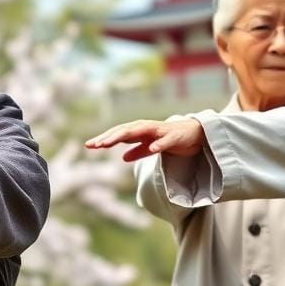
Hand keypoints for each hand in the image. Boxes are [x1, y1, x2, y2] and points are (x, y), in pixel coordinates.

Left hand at [85, 118, 203, 161]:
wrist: (195, 134)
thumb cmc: (170, 138)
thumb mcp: (150, 146)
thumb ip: (137, 151)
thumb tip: (122, 158)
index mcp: (140, 131)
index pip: (118, 134)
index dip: (104, 139)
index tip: (89, 146)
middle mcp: (146, 127)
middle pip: (123, 131)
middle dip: (108, 137)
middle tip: (94, 145)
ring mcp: (159, 131)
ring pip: (138, 132)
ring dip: (122, 136)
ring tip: (108, 143)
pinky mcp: (173, 136)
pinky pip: (163, 141)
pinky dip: (157, 144)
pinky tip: (151, 149)